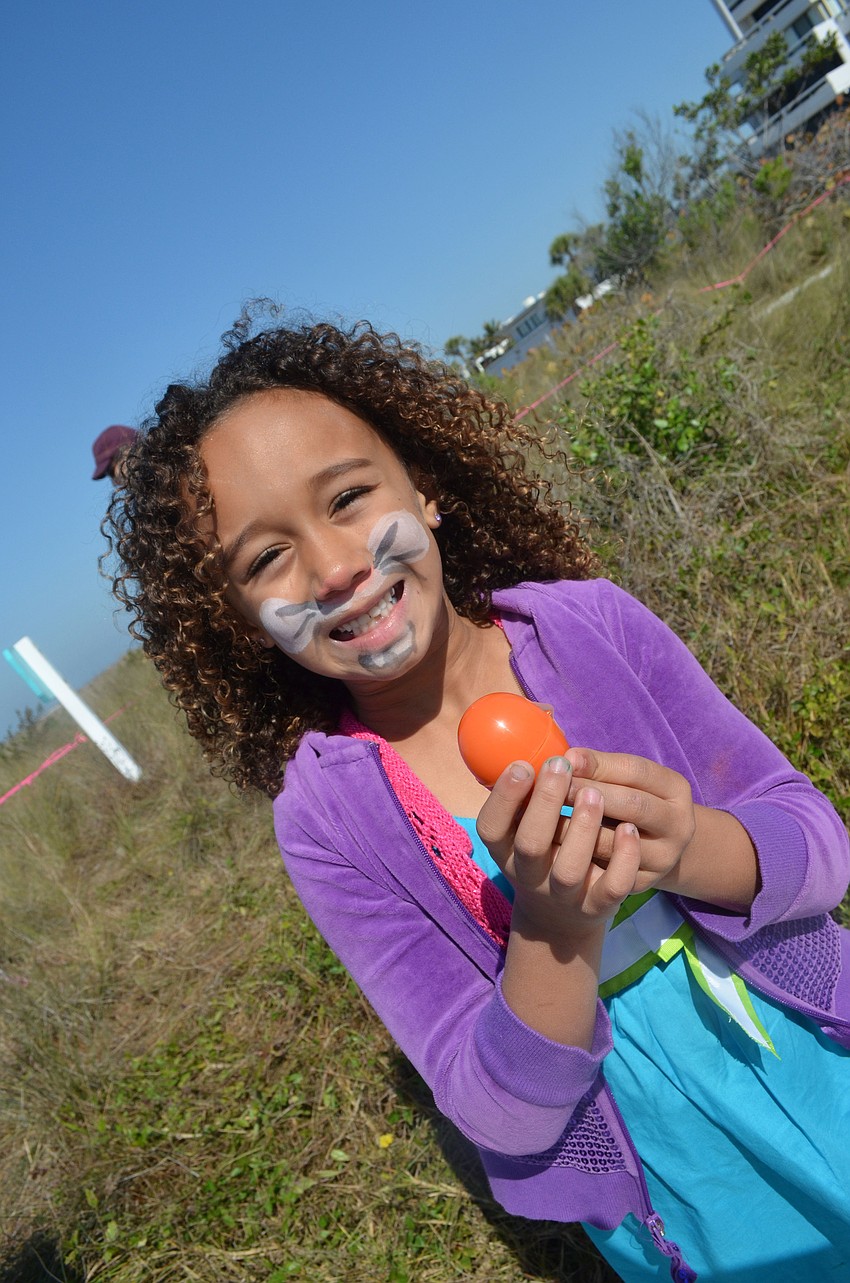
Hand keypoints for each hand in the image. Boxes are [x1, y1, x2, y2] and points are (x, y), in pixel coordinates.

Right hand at [477, 756, 642, 937]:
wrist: (560, 919)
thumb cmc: (544, 854)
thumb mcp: (523, 830)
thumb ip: (527, 797)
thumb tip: (536, 741)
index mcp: (505, 851)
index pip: (491, 827)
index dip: (504, 796)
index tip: (523, 764)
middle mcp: (530, 876)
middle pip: (531, 844)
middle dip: (545, 802)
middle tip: (560, 766)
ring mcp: (564, 895)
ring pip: (570, 868)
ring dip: (582, 827)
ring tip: (593, 793)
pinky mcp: (597, 907)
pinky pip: (612, 887)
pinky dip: (622, 858)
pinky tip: (629, 829)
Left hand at [564, 748, 695, 893]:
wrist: (657, 850)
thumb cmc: (631, 804)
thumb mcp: (628, 782)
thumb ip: (600, 769)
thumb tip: (569, 759)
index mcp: (675, 789)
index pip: (637, 771)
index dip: (599, 764)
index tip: (568, 759)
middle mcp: (678, 825)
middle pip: (633, 805)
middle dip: (589, 791)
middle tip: (556, 785)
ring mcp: (662, 859)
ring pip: (613, 843)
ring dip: (575, 828)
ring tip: (548, 817)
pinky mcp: (642, 884)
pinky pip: (606, 877)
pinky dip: (580, 860)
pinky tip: (556, 849)